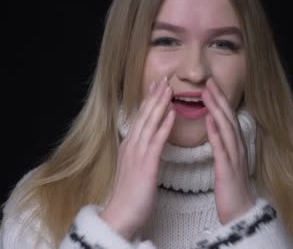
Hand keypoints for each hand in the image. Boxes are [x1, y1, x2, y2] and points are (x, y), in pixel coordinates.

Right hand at [100, 77, 174, 239]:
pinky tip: (171, 114)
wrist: (120, 216)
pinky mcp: (145, 165)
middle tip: (164, 77)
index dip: (149, 100)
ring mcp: (137, 154)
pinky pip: (156, 141)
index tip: (156, 85)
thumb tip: (148, 141)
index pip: (140, 117)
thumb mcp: (135, 168)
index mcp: (129, 145)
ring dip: (159, 104)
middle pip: (144, 115)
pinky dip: (164, 126)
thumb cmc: (130, 196)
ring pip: (149, 123)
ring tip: (169, 87)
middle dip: (154, 95)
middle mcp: (131, 145)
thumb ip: (141, 152)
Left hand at [202, 78, 253, 224]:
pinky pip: (221, 148)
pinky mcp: (228, 169)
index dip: (220, 100)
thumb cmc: (231, 189)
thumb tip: (214, 127)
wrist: (241, 214)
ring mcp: (235, 158)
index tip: (210, 85)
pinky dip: (215, 133)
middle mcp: (238, 148)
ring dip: (217, 109)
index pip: (228, 118)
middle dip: (219, 98)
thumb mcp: (227, 163)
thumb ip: (223, 145)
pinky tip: (208, 121)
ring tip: (207, 94)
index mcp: (236, 146)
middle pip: (229, 118)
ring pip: (227, 128)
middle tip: (209, 81)